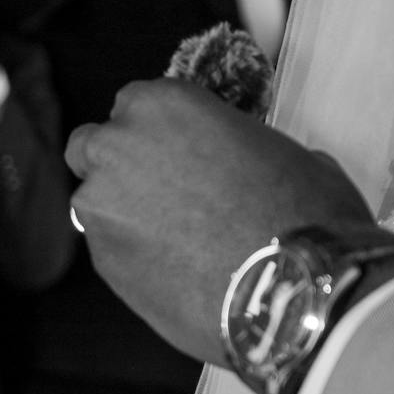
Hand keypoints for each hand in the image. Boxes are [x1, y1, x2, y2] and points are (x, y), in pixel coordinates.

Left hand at [67, 80, 372, 365]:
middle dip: (116, 165)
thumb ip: (237, 147)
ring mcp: (99, 206)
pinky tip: (171, 271)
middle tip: (157, 192)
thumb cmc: (302, 208)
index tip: (177, 152)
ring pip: (93, 201)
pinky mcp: (100, 260)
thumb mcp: (283, 152)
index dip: (155, 131)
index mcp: (161, 104)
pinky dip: (130, 254)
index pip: (135, 104)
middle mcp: (115, 148)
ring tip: (169, 238)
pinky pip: (107, 246)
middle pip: (92, 147)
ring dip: (120, 212)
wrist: (289, 288)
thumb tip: (244, 167)